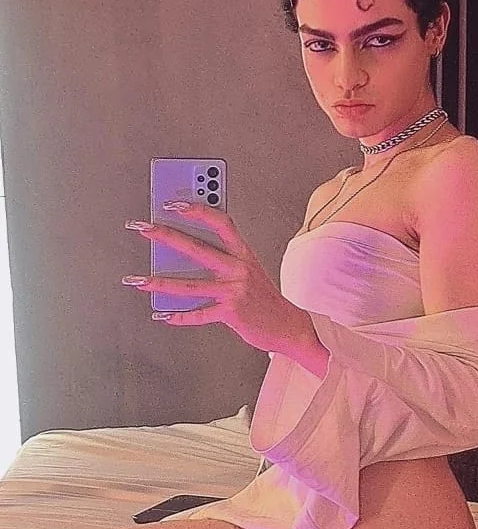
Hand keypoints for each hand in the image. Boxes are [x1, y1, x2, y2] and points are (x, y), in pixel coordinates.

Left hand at [124, 202, 318, 358]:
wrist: (288, 326)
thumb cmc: (263, 297)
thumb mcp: (249, 269)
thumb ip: (224, 257)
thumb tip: (184, 249)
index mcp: (243, 253)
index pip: (220, 222)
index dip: (197, 210)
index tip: (173, 203)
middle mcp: (239, 269)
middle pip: (197, 248)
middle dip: (166, 236)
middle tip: (143, 228)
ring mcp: (234, 291)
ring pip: (190, 286)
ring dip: (160, 283)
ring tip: (138, 280)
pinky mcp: (231, 313)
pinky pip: (199, 314)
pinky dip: (179, 316)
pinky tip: (163, 314)